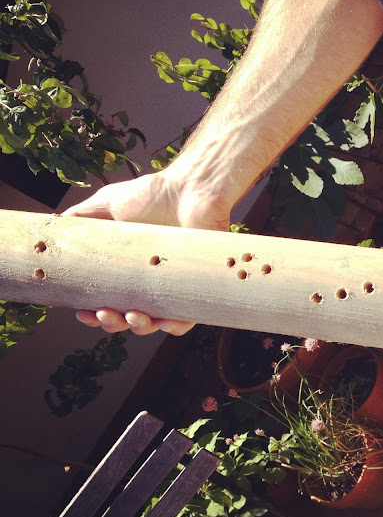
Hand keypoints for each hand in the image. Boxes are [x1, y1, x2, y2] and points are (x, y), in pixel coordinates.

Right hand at [63, 170, 231, 335]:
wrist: (189, 189)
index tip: (82, 313)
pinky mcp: (198, 288)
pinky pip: (188, 317)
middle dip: (112, 323)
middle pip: (127, 318)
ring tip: (132, 316)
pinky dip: (175, 326)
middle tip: (104, 314)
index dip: (93, 314)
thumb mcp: (108, 204)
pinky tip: (164, 322)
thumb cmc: (152, 195)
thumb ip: (81, 219)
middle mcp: (148, 281)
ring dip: (139, 327)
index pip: (106, 300)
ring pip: (155, 322)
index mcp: (126, 269)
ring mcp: (173, 286)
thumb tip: (51, 232)